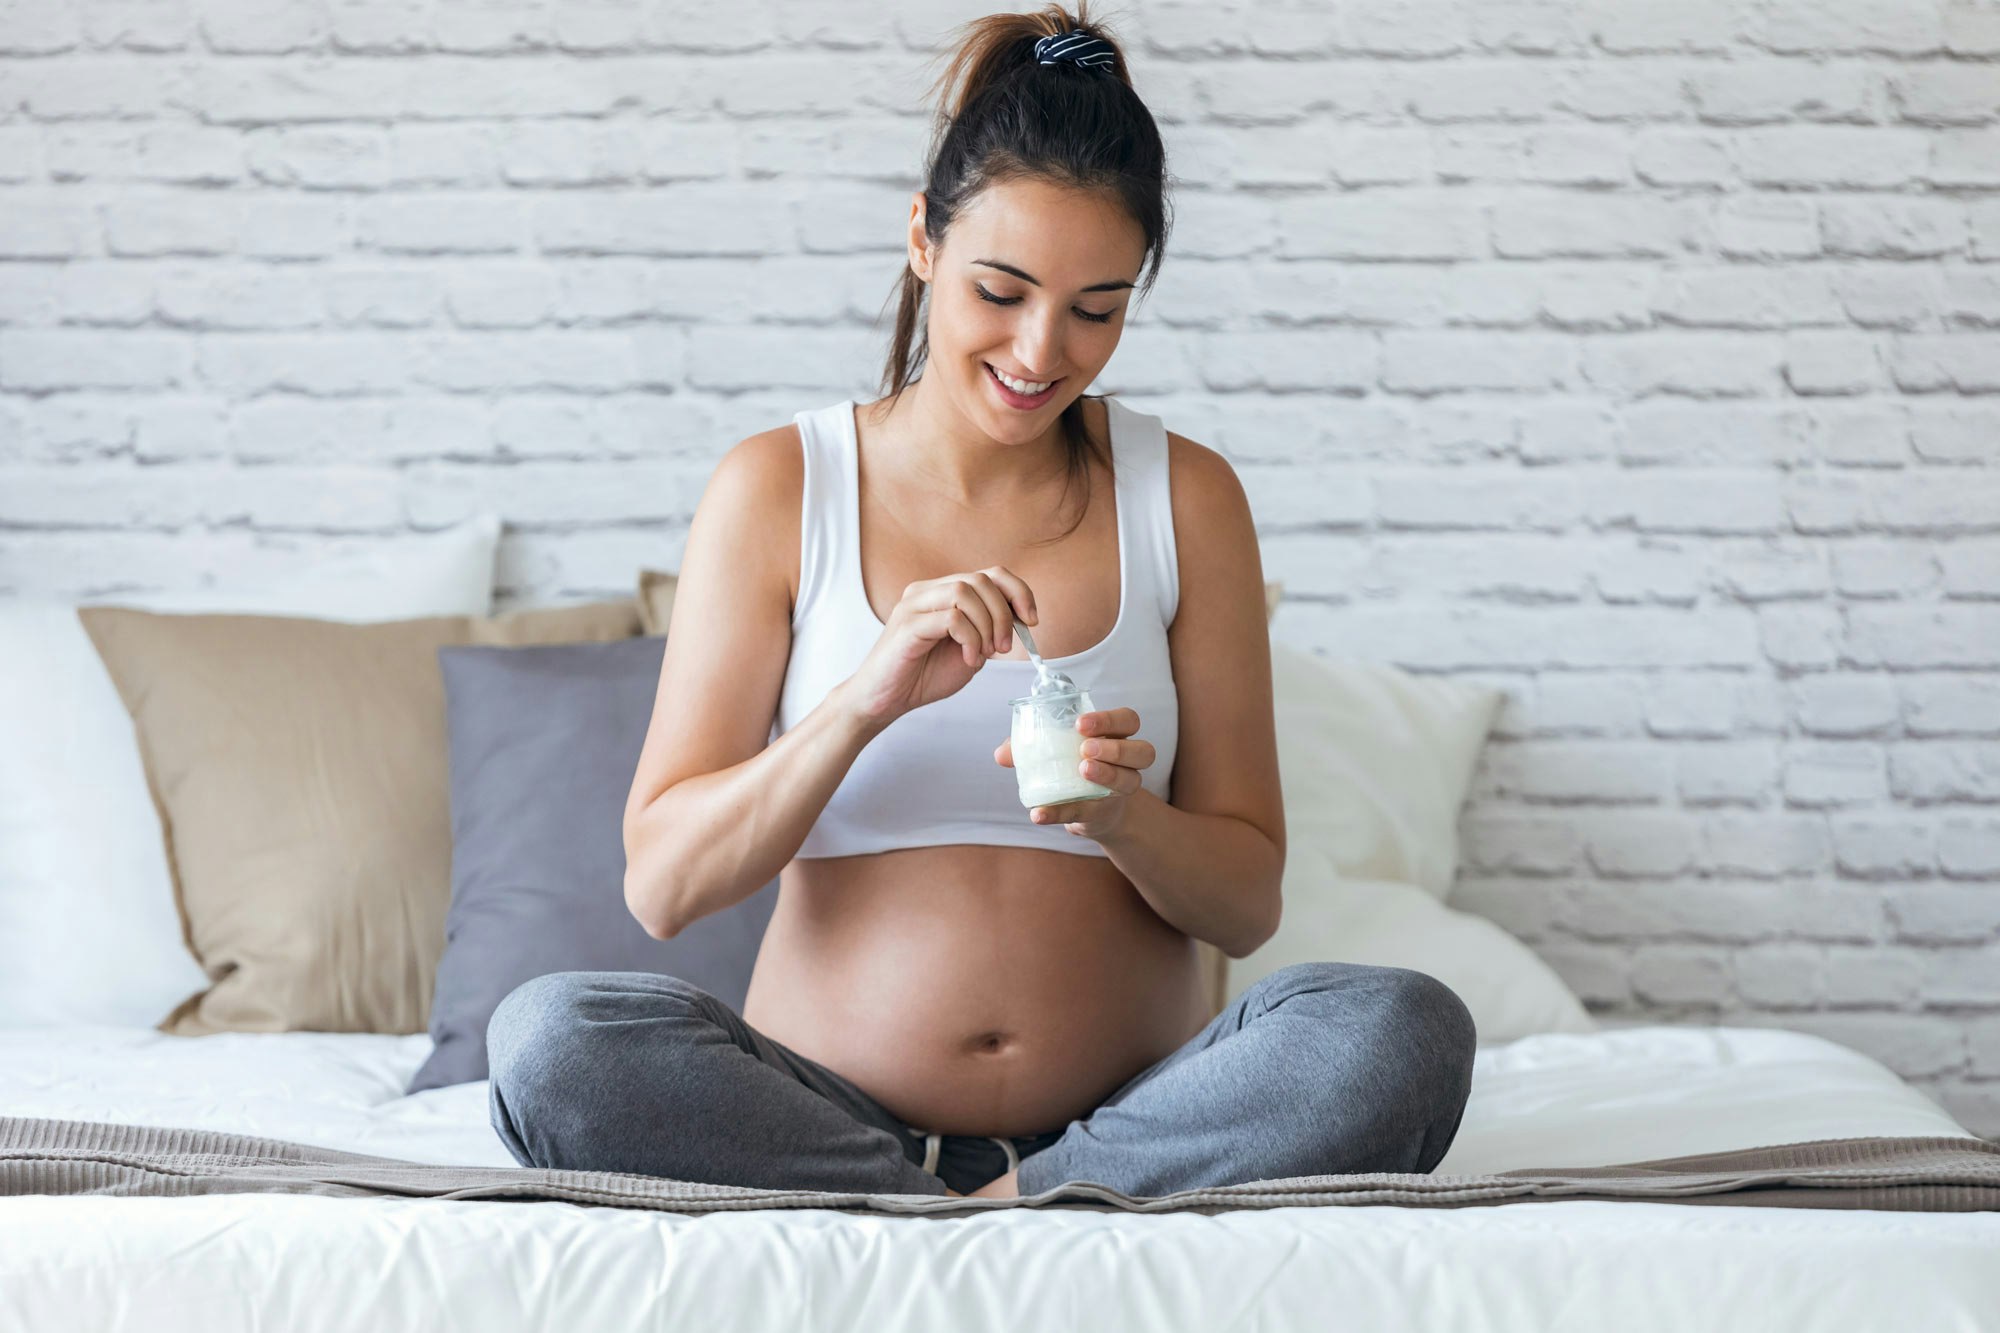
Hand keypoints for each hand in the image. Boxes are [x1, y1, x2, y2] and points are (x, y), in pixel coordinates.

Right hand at [840, 567, 1038, 730]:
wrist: (885, 700)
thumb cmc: (922, 676)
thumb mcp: (970, 650)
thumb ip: (989, 631)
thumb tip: (1018, 619)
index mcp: (943, 592)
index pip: (990, 573)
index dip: (1018, 592)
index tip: (1031, 620)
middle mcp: (927, 591)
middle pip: (981, 580)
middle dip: (1004, 614)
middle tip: (1004, 647)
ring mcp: (914, 605)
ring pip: (965, 592)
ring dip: (987, 625)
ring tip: (984, 654)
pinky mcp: (907, 625)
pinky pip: (951, 618)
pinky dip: (970, 639)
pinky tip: (968, 659)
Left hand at [994, 706, 1152, 841]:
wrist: (1087, 809)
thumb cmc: (1071, 766)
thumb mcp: (1054, 750)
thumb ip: (1028, 748)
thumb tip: (1002, 754)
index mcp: (1116, 736)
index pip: (1128, 720)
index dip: (1110, 719)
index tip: (1080, 724)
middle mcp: (1128, 762)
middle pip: (1142, 750)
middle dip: (1115, 748)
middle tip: (1085, 749)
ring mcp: (1120, 789)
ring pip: (1132, 780)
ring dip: (1109, 774)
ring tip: (1083, 771)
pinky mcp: (1102, 813)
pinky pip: (1086, 812)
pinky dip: (1059, 813)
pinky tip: (1039, 813)